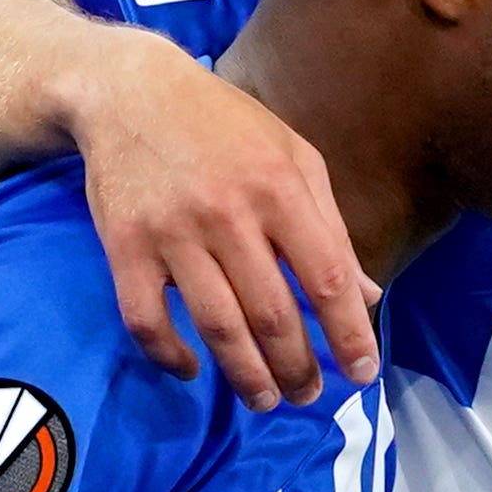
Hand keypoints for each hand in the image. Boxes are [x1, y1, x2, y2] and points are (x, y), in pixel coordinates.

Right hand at [63, 27, 379, 409]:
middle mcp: (228, 213)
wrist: (129, 91)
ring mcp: (172, 232)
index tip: (362, 374)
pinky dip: (169, 355)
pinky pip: (147, 319)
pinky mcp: (124, 246)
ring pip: (217, 326)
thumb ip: (331, 228)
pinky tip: (192, 370)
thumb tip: (367, 297)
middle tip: (309, 396)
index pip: (325, 278)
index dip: (348, 333)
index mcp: (280, 188)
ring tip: (265, 400)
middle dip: (298, 368)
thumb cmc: (224, 125)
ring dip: (246, 376)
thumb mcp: (293, 157)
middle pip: (273, 314)